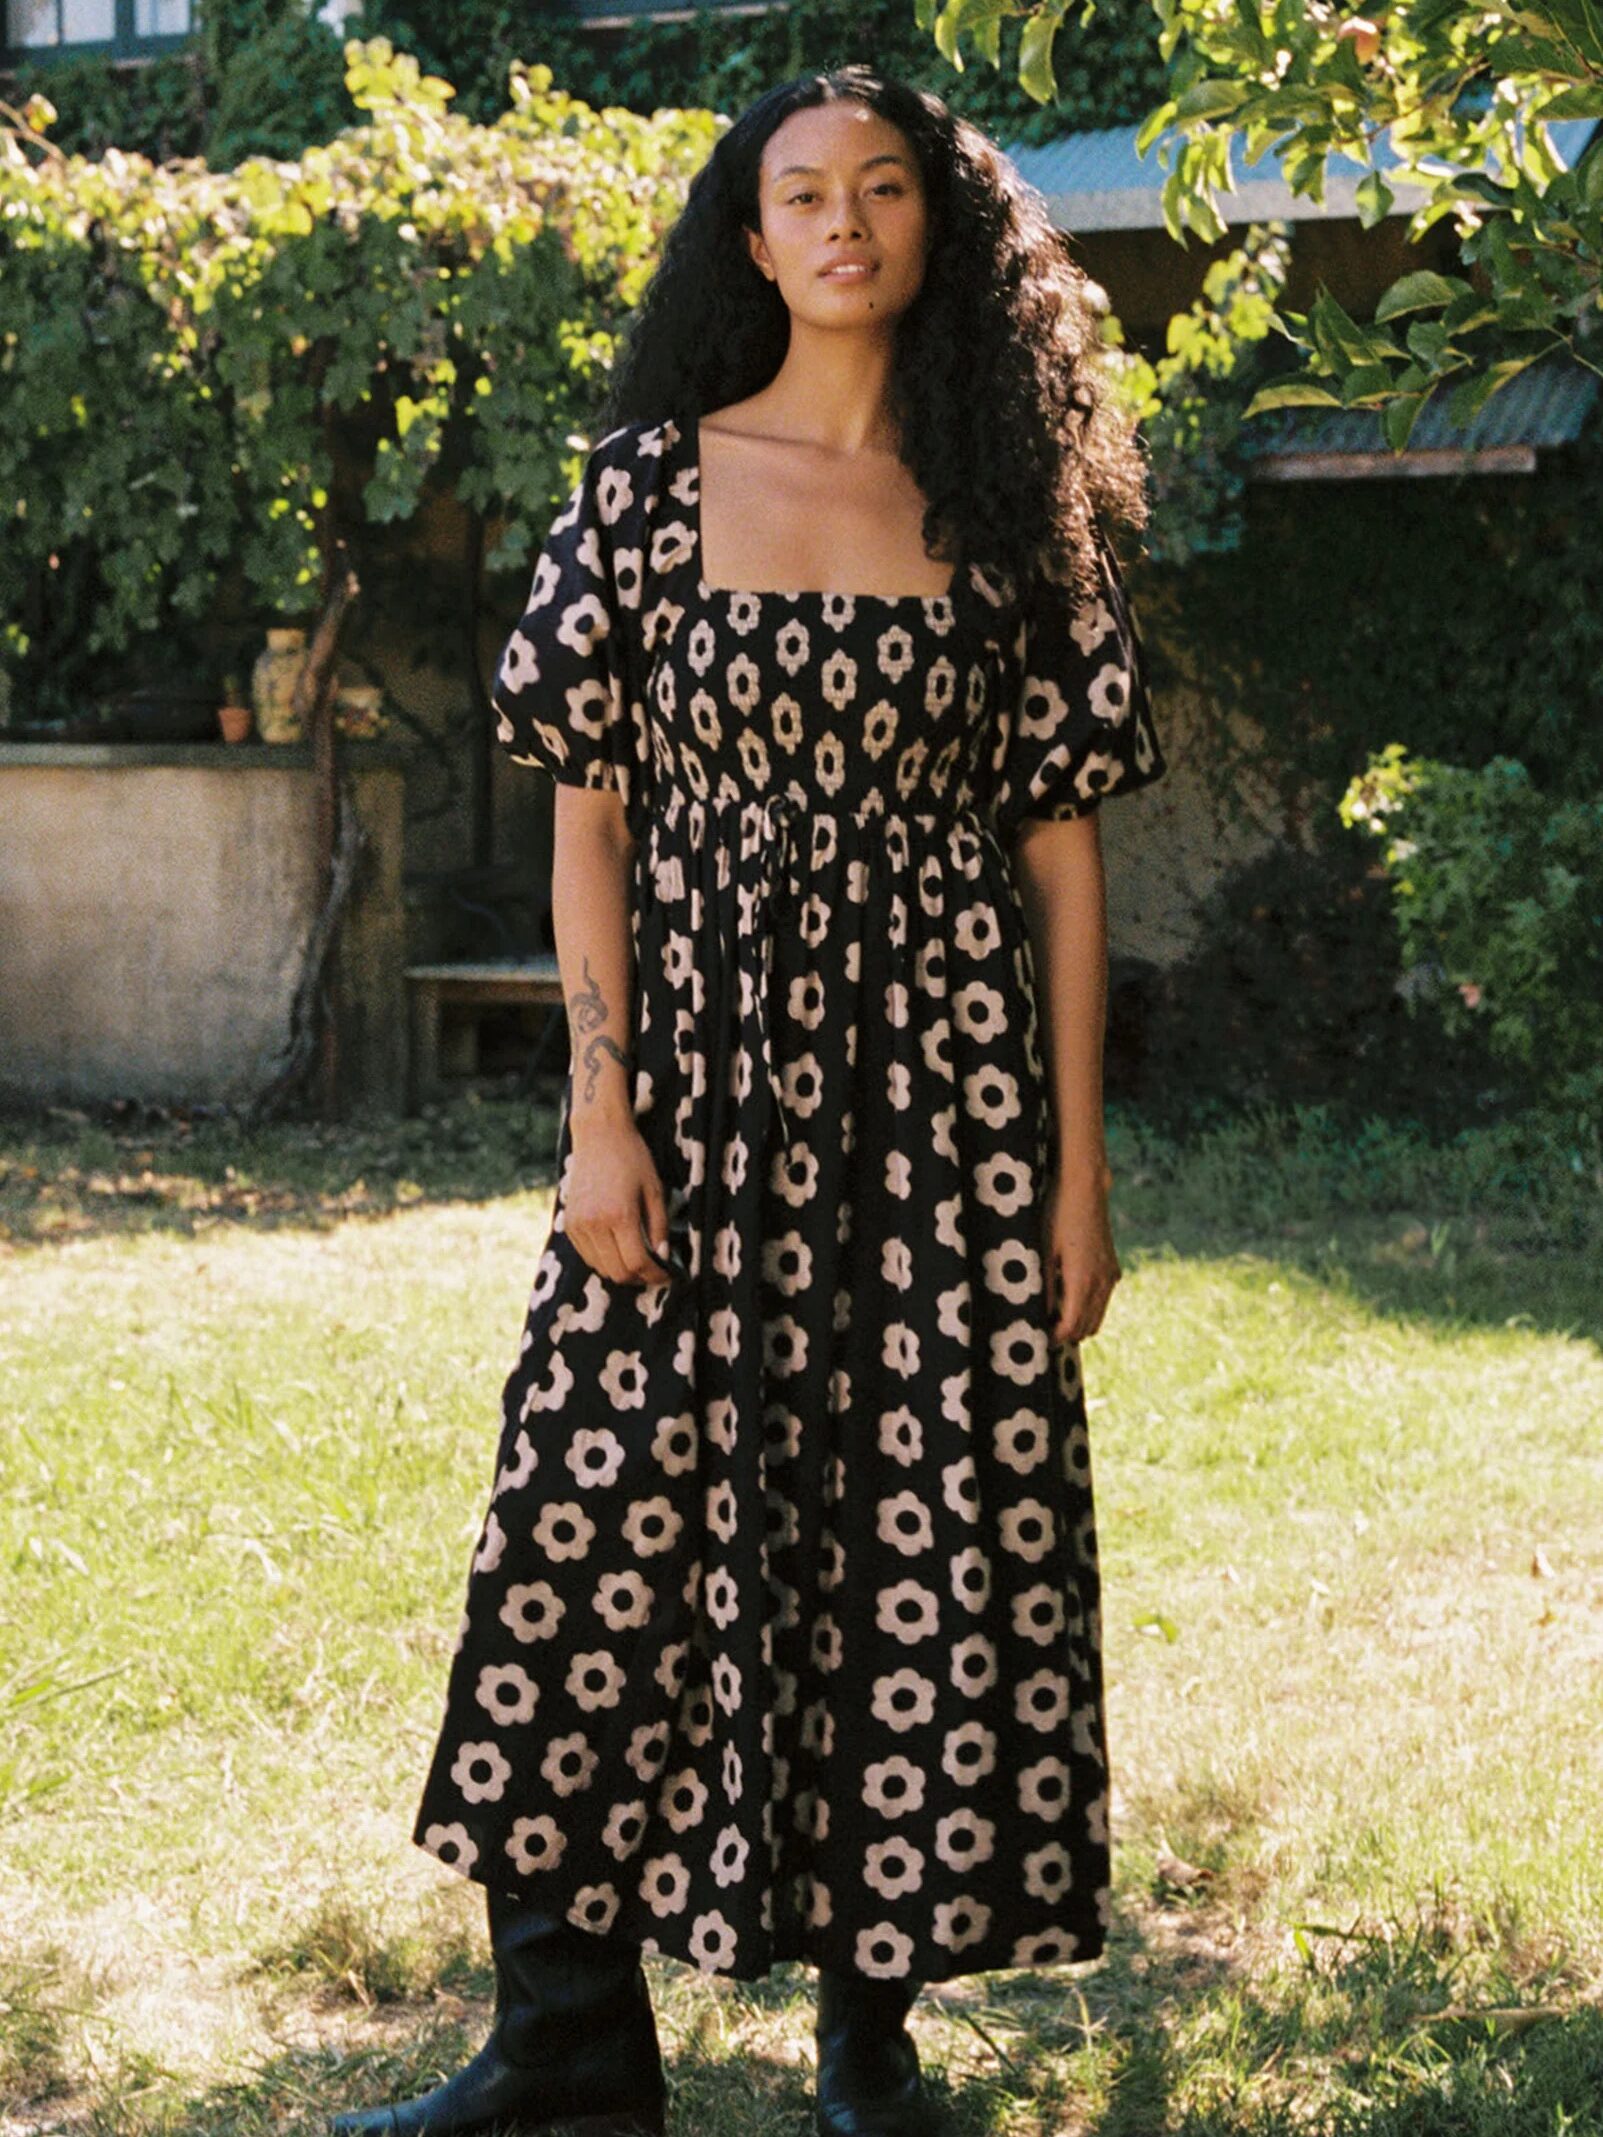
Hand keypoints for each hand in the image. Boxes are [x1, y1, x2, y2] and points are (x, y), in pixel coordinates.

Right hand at [564, 1119, 675, 1287]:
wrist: (599, 1135)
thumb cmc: (632, 1158)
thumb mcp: (654, 1190)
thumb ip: (659, 1227)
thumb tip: (663, 1258)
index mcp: (620, 1215)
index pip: (638, 1263)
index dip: (655, 1275)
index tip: (667, 1276)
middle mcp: (595, 1224)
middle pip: (618, 1272)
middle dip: (639, 1278)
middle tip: (654, 1271)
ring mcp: (578, 1225)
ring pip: (601, 1268)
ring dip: (621, 1271)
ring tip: (638, 1261)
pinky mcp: (569, 1224)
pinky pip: (587, 1256)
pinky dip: (604, 1260)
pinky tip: (618, 1248)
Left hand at [1041, 1159, 1119, 1344]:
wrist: (1085, 1188)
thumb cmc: (1057, 1215)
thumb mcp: (1043, 1249)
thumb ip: (1044, 1285)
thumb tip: (1040, 1315)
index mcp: (1082, 1280)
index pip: (1071, 1326)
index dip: (1054, 1337)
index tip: (1037, 1339)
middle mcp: (1102, 1282)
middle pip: (1086, 1327)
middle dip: (1066, 1334)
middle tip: (1042, 1331)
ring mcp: (1110, 1275)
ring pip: (1098, 1316)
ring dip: (1078, 1323)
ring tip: (1053, 1319)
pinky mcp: (1112, 1267)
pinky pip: (1103, 1300)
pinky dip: (1089, 1309)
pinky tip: (1069, 1299)